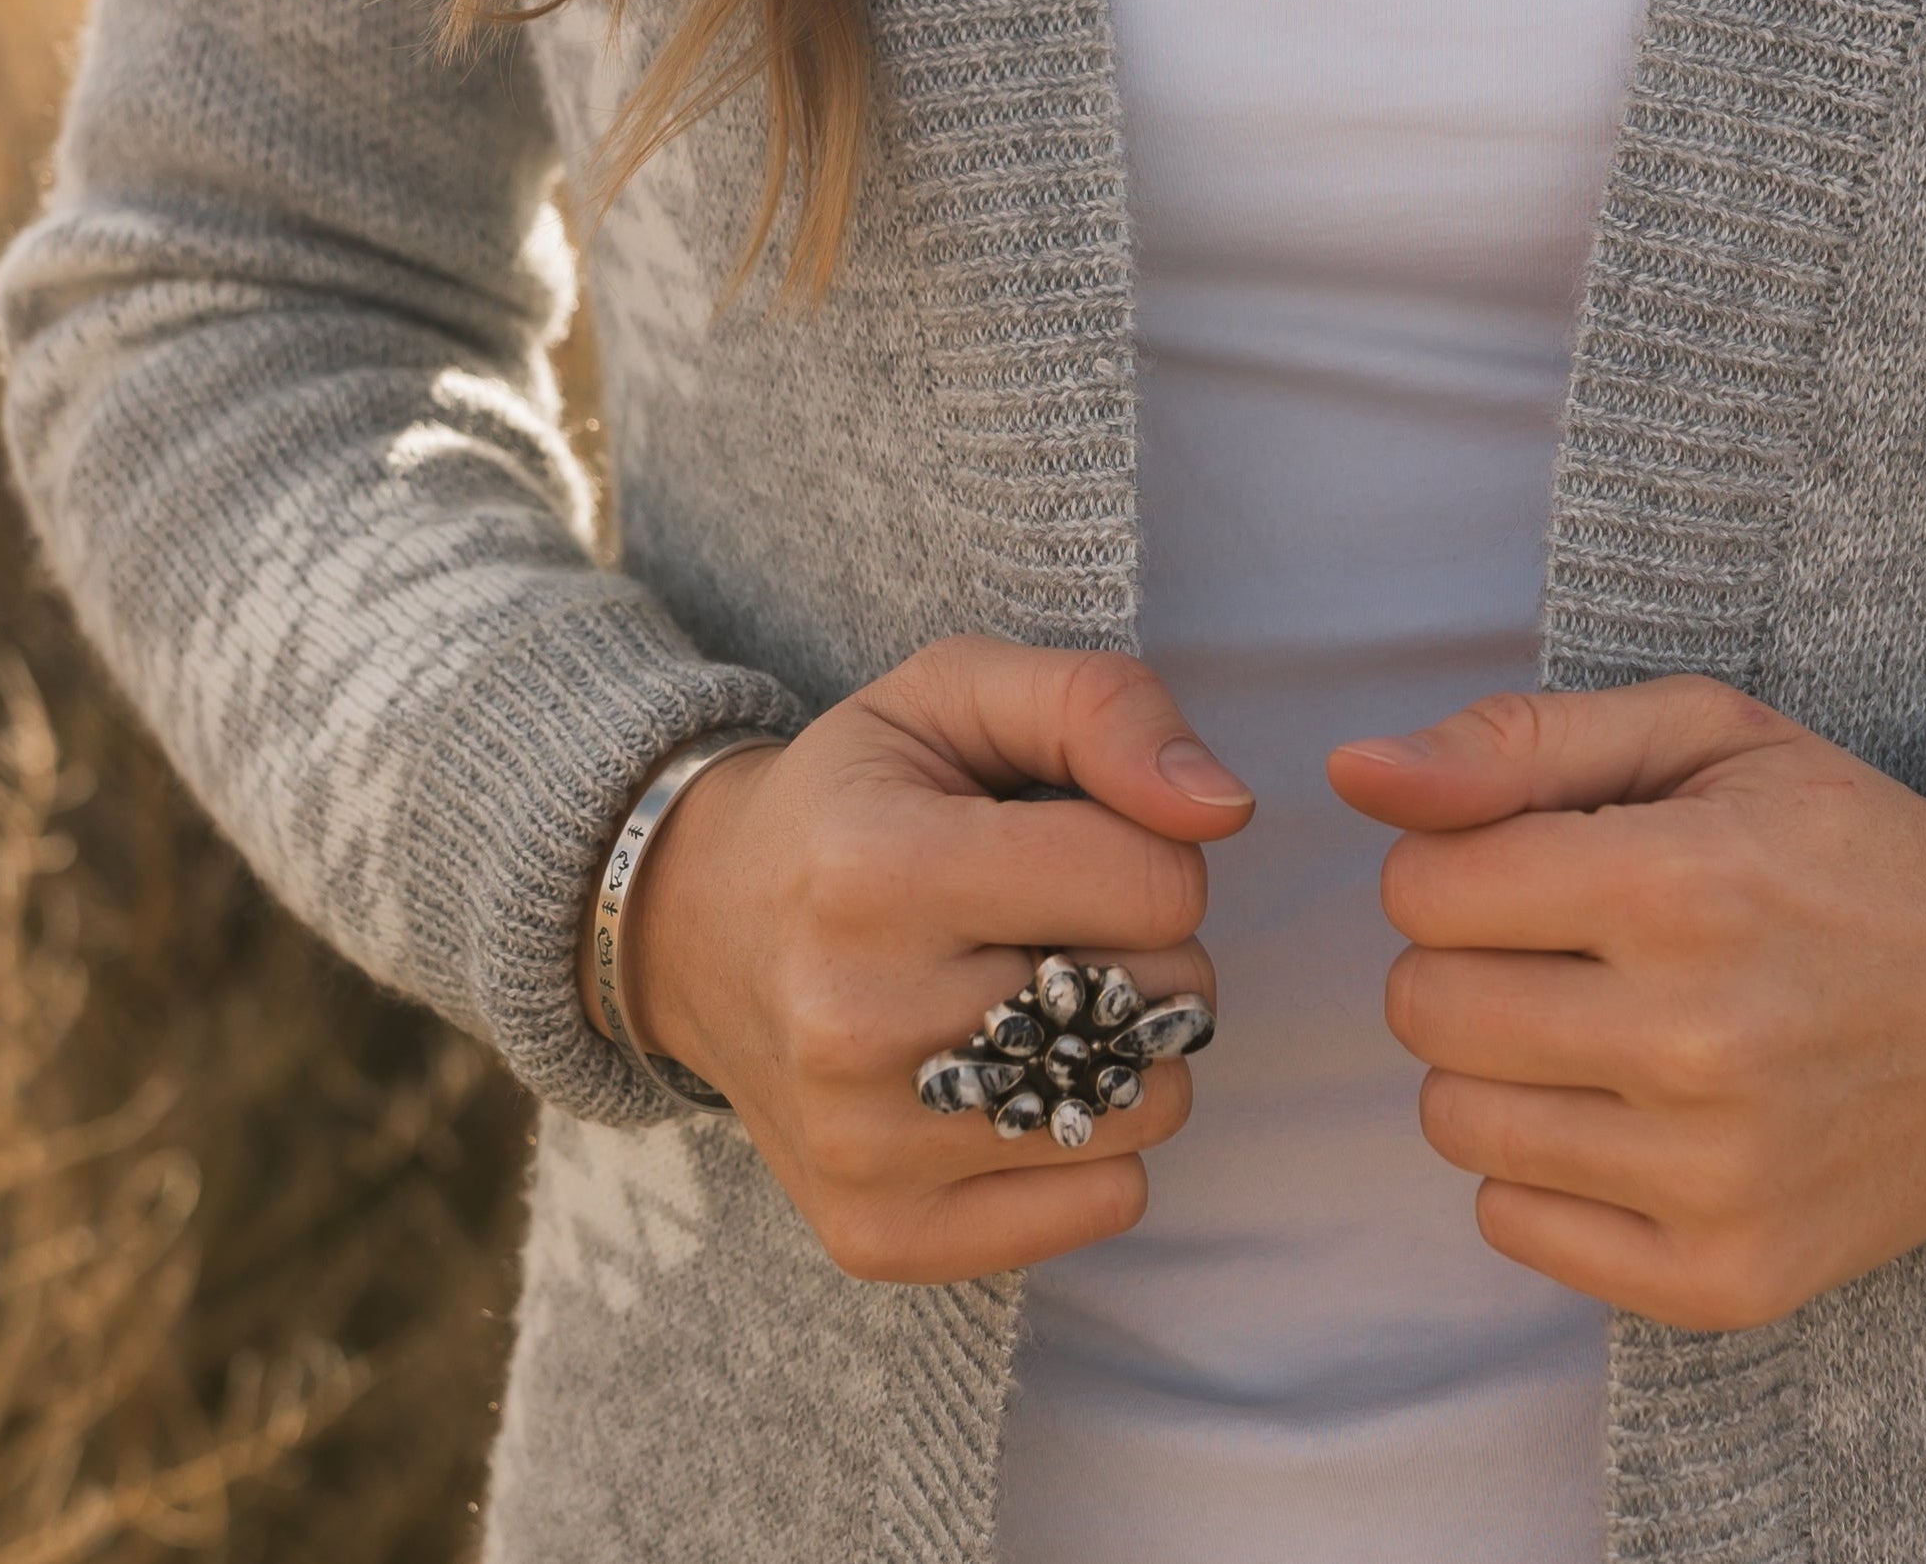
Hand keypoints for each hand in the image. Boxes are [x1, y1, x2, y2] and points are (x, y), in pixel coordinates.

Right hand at [613, 639, 1252, 1285]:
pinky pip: (1105, 1203)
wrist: (702, 927)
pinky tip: (1015, 1080)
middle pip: (1156, 1001)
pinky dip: (1094, 1138)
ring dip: (1127, 1046)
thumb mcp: (959, 691)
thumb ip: (1105, 708)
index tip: (1076, 842)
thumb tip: (1224, 808)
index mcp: (879, 869)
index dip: (1151, 849)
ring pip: (1146, 1110)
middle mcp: (857, 1020)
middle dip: (1142, 946)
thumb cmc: (858, 797)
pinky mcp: (880, 1235)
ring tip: (1031, 997)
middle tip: (1046, 920)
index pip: (1156, 884)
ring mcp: (863, 1147)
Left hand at [1328, 679, 1925, 1333]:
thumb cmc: (1839, 843)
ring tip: (1595, 1024)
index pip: (1422, 888)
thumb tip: (1351, 773)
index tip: (1524, 862)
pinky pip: (1516, 1227)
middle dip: (1461, 960)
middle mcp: (1697, 1039)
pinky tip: (1625, 1111)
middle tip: (1559, 946)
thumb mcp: (1700, 736)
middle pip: (1425, 1010)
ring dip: (1498, 1064)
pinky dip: (1542, 1167)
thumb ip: (1514, 743)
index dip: (1449, 863)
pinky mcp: (1727, 1275)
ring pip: (1458, 1123)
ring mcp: (1716, 1175)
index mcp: (1681, 884)